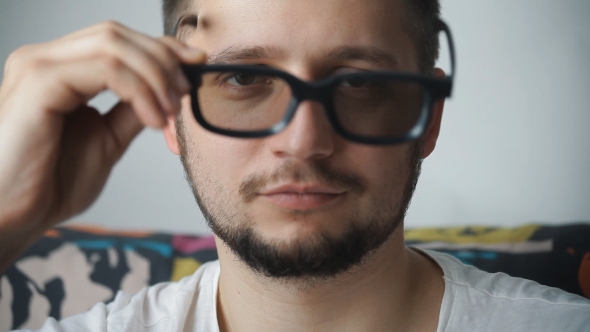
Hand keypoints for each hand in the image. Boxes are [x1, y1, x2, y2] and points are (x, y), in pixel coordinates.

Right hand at [0, 21, 204, 258]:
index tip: (195, 68)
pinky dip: (139, 90)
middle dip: (163, 62)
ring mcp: (38, 66)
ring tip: (167, 114)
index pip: (118, 40)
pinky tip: (151, 119)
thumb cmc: (51, 183)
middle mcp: (46, 59)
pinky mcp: (39, 83)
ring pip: (114, 44)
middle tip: (183, 96)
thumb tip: (166, 91)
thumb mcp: (107, 139)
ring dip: (155, 77)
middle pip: (118, 35)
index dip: (162, 48)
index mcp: (60, 69)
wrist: (14, 217)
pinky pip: (105, 68)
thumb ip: (131, 110)